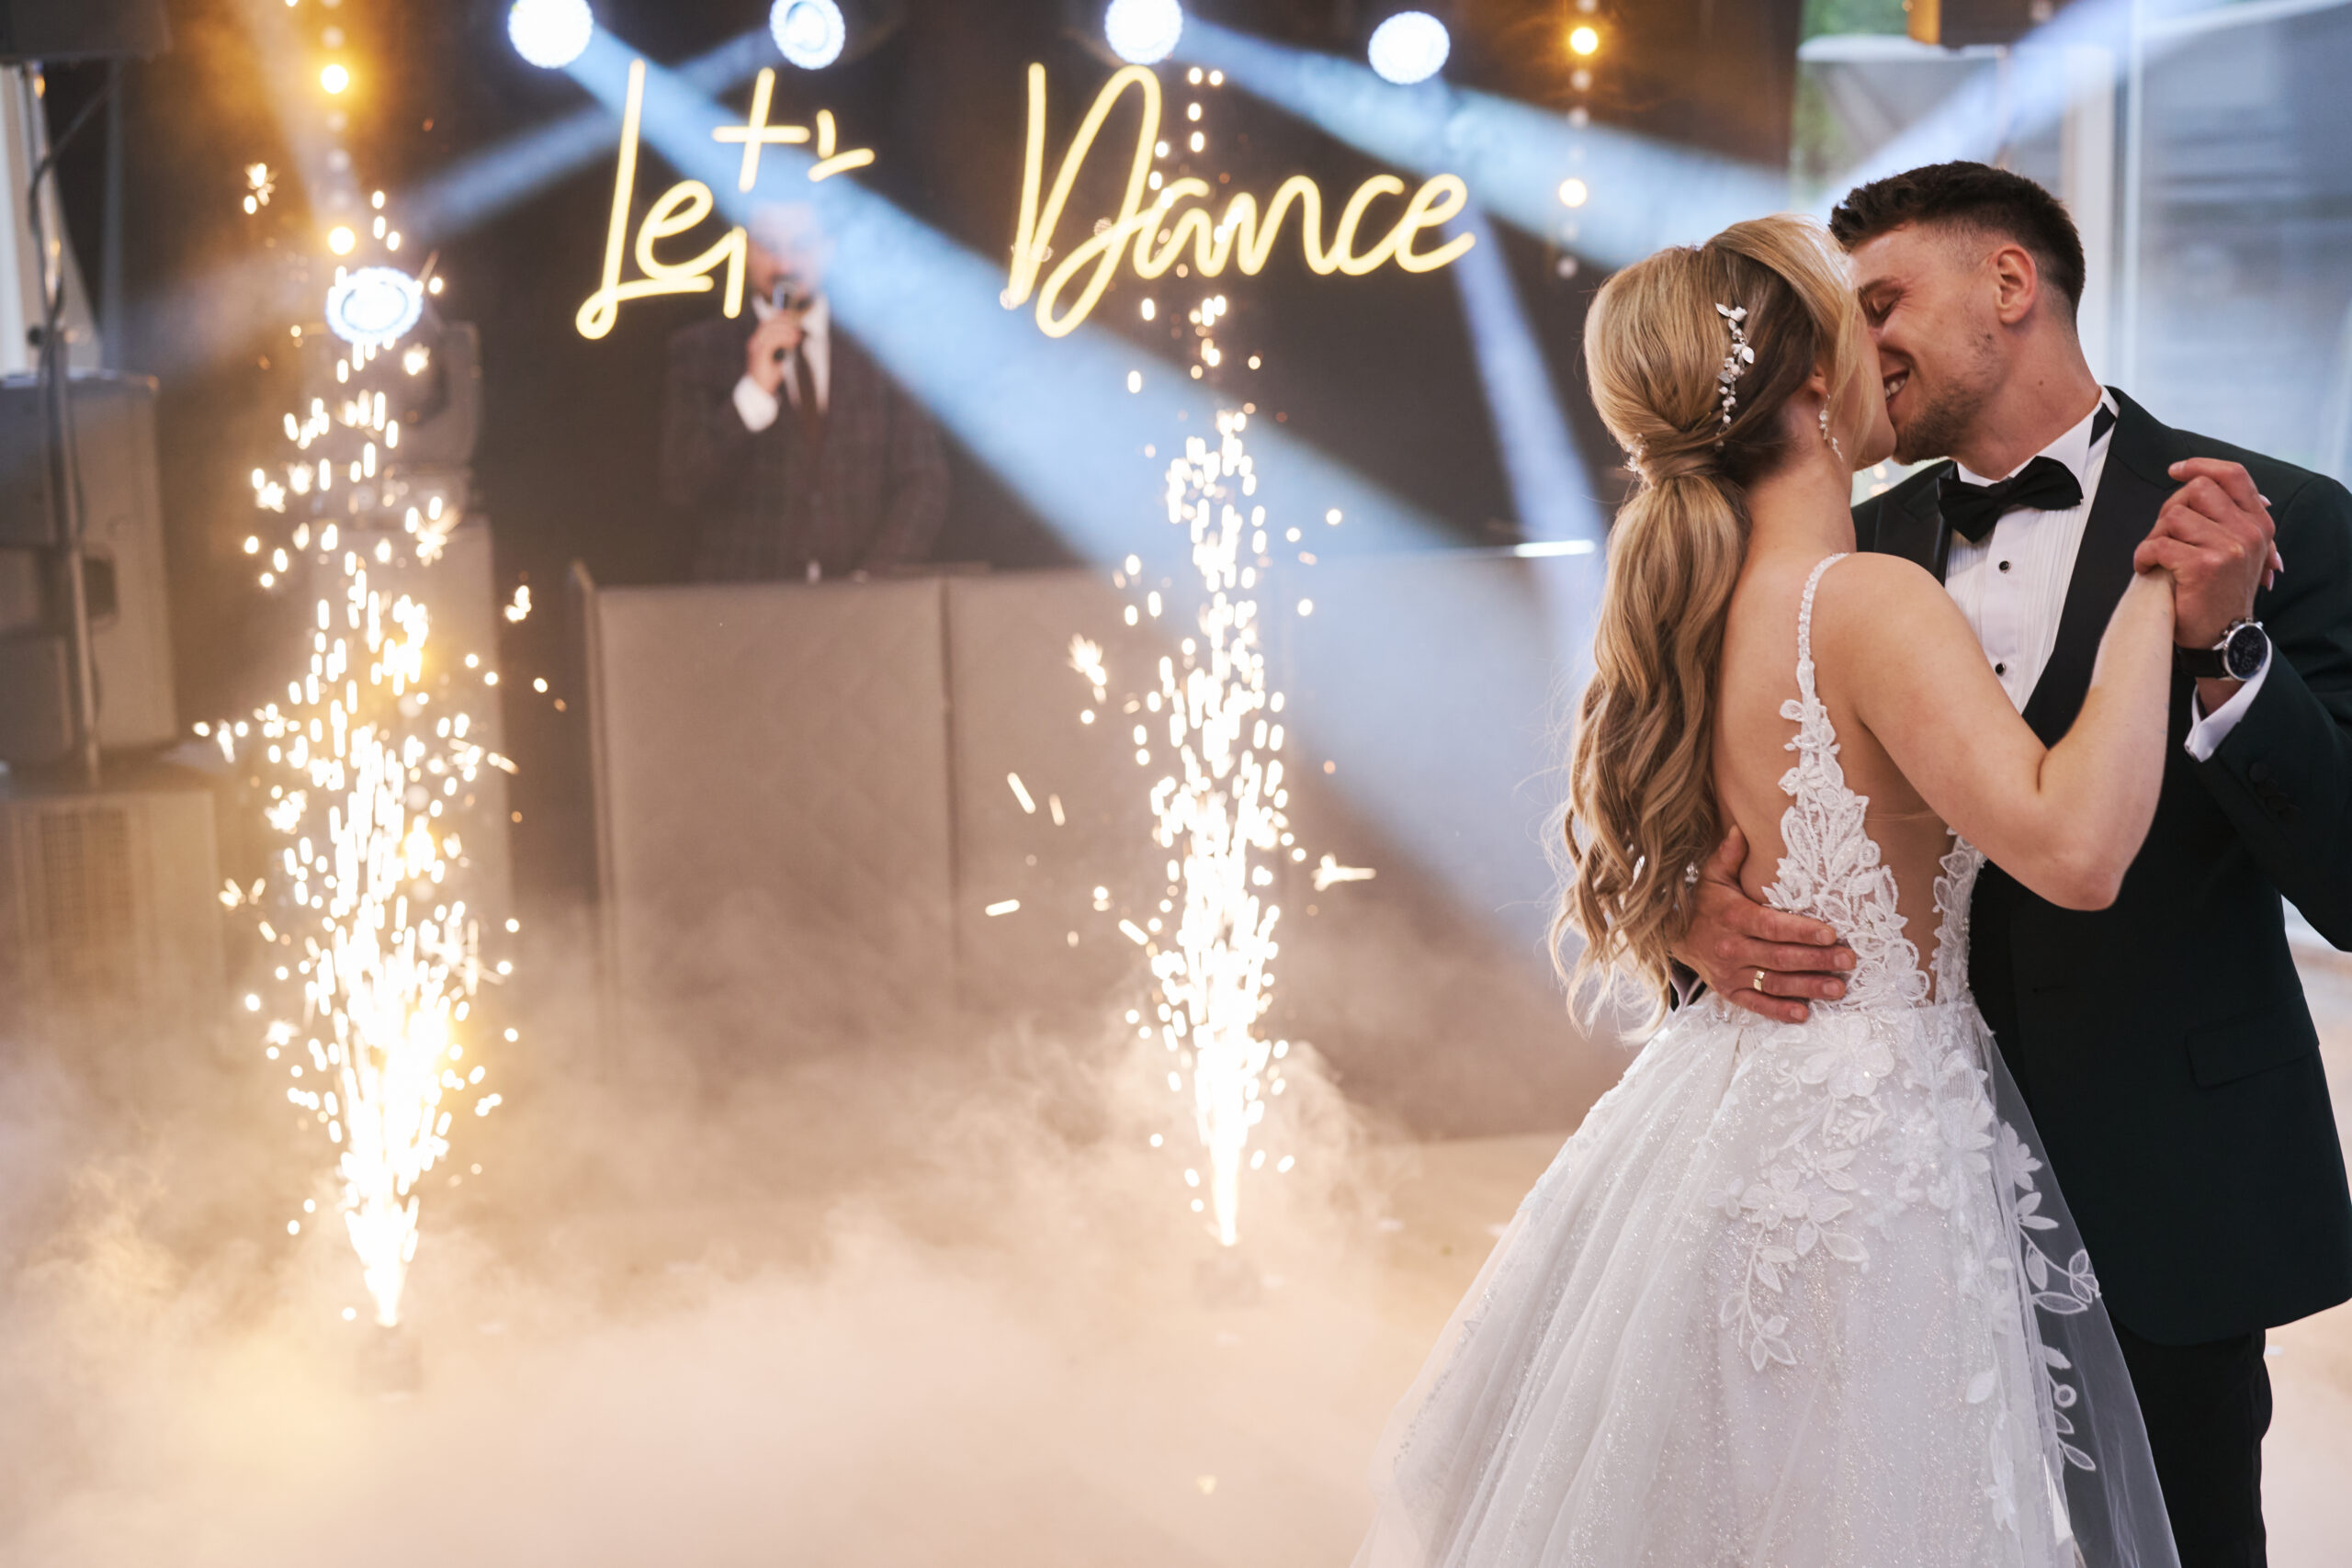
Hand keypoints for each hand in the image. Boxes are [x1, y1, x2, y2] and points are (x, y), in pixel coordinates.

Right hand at [744, 312, 802, 394]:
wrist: (759, 390)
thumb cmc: (769, 376)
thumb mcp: (780, 359)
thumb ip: (785, 348)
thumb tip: (796, 338)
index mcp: (757, 342)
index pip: (767, 324)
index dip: (778, 317)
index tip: (791, 314)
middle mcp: (754, 342)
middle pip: (768, 324)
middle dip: (784, 322)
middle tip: (797, 326)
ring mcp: (755, 347)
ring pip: (770, 331)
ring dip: (785, 331)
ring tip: (797, 335)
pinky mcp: (759, 354)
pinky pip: (772, 341)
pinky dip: (783, 339)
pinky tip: (792, 342)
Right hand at [1671, 827, 1855, 1024]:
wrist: (1673, 936)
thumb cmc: (1704, 904)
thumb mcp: (1713, 877)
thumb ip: (1730, 855)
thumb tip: (1741, 829)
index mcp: (1732, 917)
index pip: (1771, 926)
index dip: (1801, 931)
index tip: (1831, 934)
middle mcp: (1731, 947)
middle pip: (1779, 957)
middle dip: (1817, 960)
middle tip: (1848, 961)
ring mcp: (1730, 973)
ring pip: (1773, 983)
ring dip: (1807, 987)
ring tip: (1838, 988)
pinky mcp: (1729, 992)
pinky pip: (1756, 1004)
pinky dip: (1779, 1011)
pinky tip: (1804, 1013)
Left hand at [2132, 458, 2281, 649]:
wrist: (2223, 635)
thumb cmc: (2220, 592)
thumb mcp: (2239, 549)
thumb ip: (2228, 515)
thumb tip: (2207, 478)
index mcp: (2258, 522)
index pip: (2234, 475)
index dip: (2201, 465)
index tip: (2176, 470)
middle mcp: (2248, 531)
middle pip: (2197, 489)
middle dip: (2171, 509)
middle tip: (2165, 535)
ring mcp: (2229, 547)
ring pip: (2174, 515)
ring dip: (2156, 536)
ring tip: (2159, 557)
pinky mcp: (2204, 564)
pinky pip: (2158, 543)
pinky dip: (2143, 555)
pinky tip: (2148, 568)